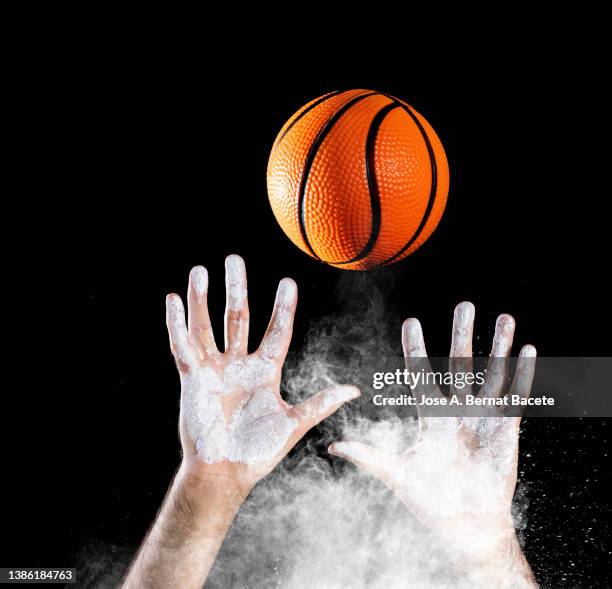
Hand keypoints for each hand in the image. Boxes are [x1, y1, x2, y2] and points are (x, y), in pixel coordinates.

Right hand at [124, 256, 358, 588]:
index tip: (288, 282)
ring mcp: (214, 369)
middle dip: (237, 288)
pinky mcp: (192, 379)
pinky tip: (173, 300)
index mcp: (265, 371)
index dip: (282, 308)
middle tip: (234, 259)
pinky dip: (177, 325)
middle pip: (238, 317)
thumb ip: (321, 403)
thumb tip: (355, 389)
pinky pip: (183, 347)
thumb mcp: (294, 423)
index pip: (276, 331)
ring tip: (201, 270)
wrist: (225, 474)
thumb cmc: (259, 451)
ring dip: (203, 298)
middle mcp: (239, 364)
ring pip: (207, 325)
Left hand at [329, 302, 537, 585]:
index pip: (421, 373)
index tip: (411, 322)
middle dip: (462, 335)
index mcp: (430, 416)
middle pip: (459, 364)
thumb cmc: (430, 500)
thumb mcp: (396, 474)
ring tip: (505, 318)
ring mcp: (482, 416)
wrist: (464, 525)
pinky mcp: (505, 429)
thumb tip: (331, 447)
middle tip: (465, 305)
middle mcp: (456, 409)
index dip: (415, 348)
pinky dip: (523, 374)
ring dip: (498, 347)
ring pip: (491, 373)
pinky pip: (516, 396)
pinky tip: (529, 351)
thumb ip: (368, 456)